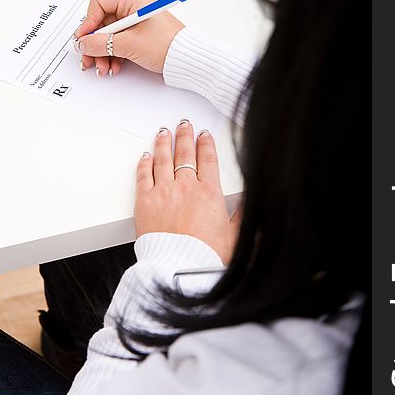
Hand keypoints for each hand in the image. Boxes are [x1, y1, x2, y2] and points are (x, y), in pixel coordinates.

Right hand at [74, 0, 184, 76]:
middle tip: (88, 60)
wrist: (187, 60)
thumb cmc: (166, 46)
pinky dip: (113, 56)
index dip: (88, 22)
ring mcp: (135, 24)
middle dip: (94, 44)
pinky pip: (118, 44)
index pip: (98, 3)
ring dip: (102, 53)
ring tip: (104, 69)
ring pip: (108, 36)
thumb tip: (82, 43)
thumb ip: (101, 43)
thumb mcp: (129, 44)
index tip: (84, 40)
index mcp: (131, 0)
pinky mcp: (138, 37)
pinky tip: (114, 68)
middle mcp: (132, 9)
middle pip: (101, 23)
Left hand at [135, 120, 240, 264]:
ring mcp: (163, 192)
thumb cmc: (205, 256)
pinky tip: (146, 156)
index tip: (204, 134)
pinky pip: (143, 175)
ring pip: (163, 159)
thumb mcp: (234, 235)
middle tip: (184, 125)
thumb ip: (241, 214)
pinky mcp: (145, 201)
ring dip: (164, 143)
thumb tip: (250, 200)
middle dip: (185, 136)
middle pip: (185, 153)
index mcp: (209, 193)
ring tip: (164, 132)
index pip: (208, 159)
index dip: (206, 144)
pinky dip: (145, 163)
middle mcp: (186, 187)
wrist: (178, 270)